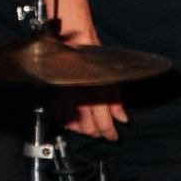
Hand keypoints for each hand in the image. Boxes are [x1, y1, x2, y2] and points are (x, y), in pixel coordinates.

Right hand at [56, 23, 126, 141]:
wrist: (74, 42)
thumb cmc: (95, 57)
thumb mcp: (111, 79)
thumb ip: (116, 102)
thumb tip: (122, 119)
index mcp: (96, 97)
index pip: (103, 125)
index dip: (110, 134)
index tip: (114, 138)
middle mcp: (80, 102)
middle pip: (88, 129)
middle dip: (98, 133)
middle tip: (104, 132)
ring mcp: (67, 100)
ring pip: (74, 126)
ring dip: (84, 130)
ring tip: (91, 127)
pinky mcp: (58, 96)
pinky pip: (61, 118)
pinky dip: (68, 123)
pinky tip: (75, 121)